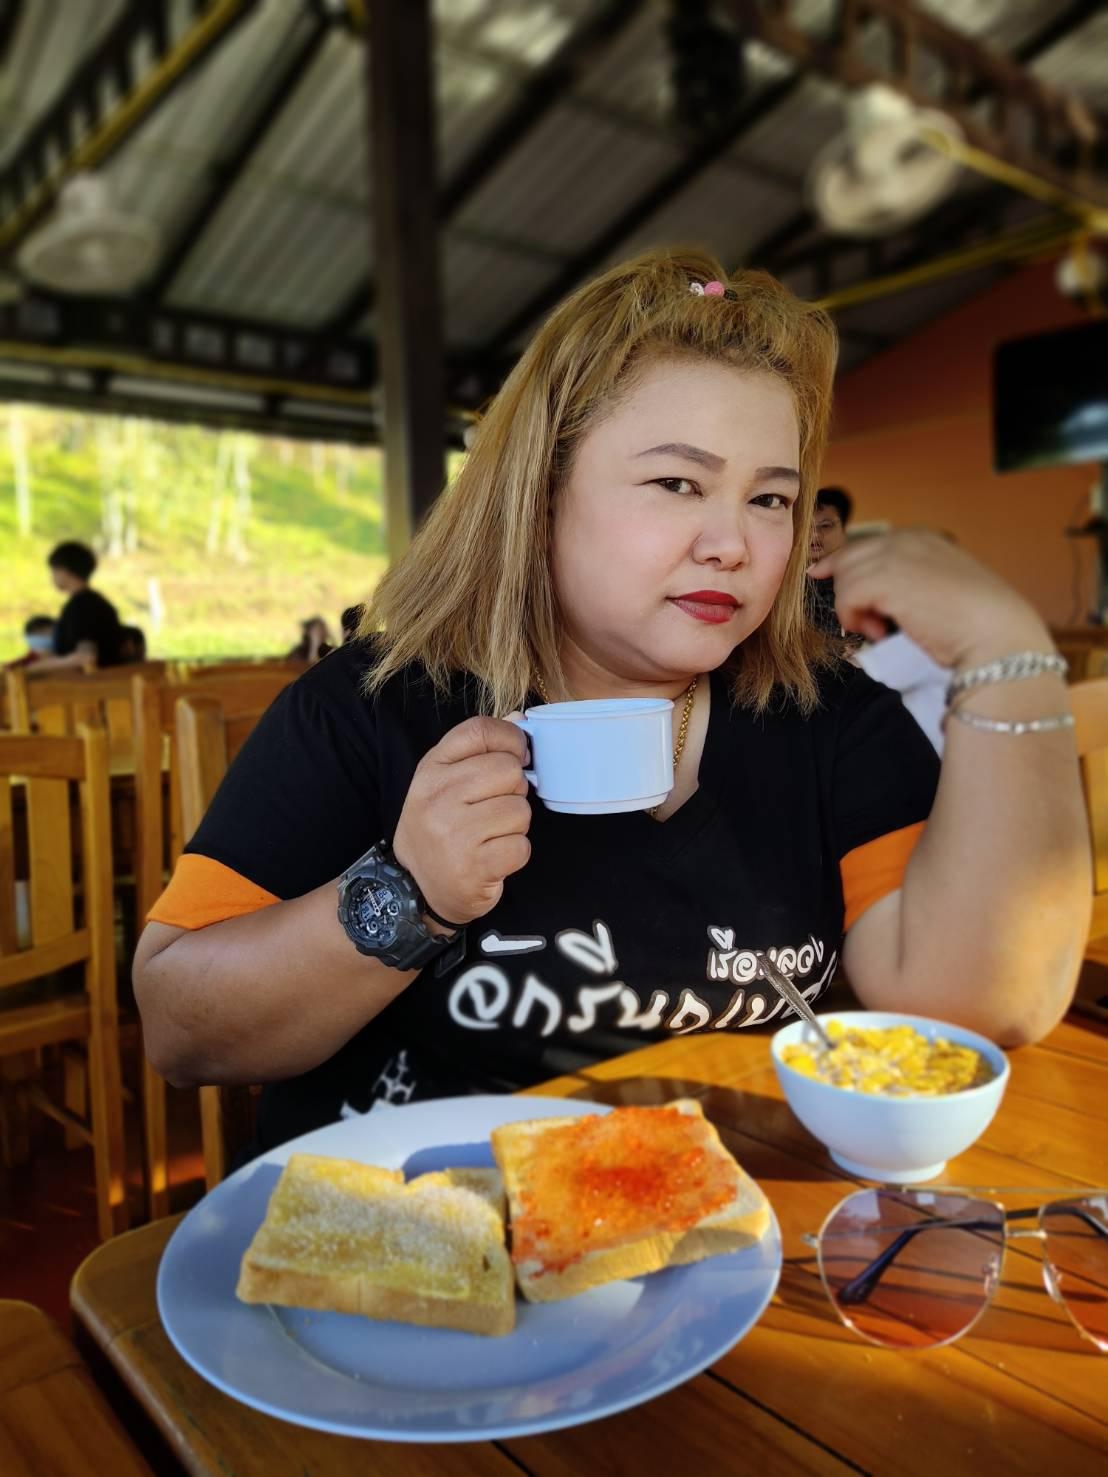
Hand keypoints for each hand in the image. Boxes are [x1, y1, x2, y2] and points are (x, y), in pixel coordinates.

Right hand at [393, 716, 532, 924]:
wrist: (415, 887)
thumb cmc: (440, 828)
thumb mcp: (446, 782)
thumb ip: (480, 749)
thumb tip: (519, 719)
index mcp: (431, 769)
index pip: (479, 730)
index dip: (510, 739)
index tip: (518, 755)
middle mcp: (437, 797)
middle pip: (509, 770)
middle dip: (514, 790)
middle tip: (495, 807)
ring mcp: (453, 833)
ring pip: (520, 810)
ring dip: (515, 825)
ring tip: (490, 834)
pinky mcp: (473, 866)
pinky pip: (521, 846)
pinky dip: (514, 853)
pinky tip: (492, 857)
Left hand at [809, 531, 1050, 669]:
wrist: (997, 635)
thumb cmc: (975, 624)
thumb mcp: (938, 589)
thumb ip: (910, 582)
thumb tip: (876, 599)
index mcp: (922, 537)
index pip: (866, 547)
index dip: (846, 570)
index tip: (840, 593)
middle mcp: (906, 538)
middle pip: (848, 558)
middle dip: (848, 592)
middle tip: (869, 623)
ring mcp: (895, 555)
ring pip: (844, 578)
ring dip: (854, 609)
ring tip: (880, 630)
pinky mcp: (885, 579)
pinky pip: (846, 596)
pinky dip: (854, 618)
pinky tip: (878, 633)